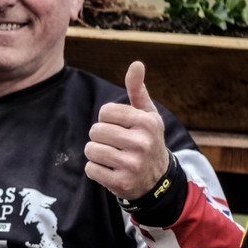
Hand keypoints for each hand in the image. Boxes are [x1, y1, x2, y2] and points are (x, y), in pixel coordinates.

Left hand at [84, 61, 170, 199]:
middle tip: (116, 144)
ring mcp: (131, 164)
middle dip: (100, 137)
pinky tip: (111, 170)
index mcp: (146, 122)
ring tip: (113, 157)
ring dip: (96, 153)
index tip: (120, 127)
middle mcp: (141, 143)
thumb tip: (136, 63)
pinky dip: (96, 170)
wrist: (157, 179)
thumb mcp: (147, 115)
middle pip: (95, 131)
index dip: (107, 119)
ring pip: (90, 150)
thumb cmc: (147, 140)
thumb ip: (138, 90)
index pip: (105, 112)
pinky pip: (90, 169)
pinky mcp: (121, 183)